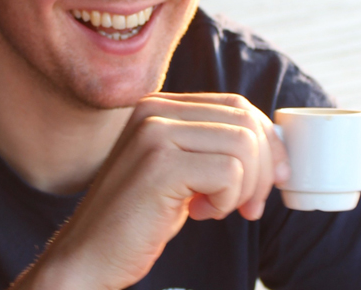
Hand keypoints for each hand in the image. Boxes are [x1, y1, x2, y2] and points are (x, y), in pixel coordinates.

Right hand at [12, 92, 289, 289]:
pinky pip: (229, 173)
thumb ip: (210, 147)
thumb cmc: (137, 219)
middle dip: (264, 168)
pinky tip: (200, 214)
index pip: (236, 106)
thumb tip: (273, 142)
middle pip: (245, 121)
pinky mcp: (160, 165)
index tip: (271, 180)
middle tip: (249, 207)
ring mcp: (155, 134)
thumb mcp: (178, 171)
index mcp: (159, 106)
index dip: (266, 143)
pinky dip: (227, 201)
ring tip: (216, 209)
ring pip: (243, 146)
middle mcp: (155, 110)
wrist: (88, 255)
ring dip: (245, 188)